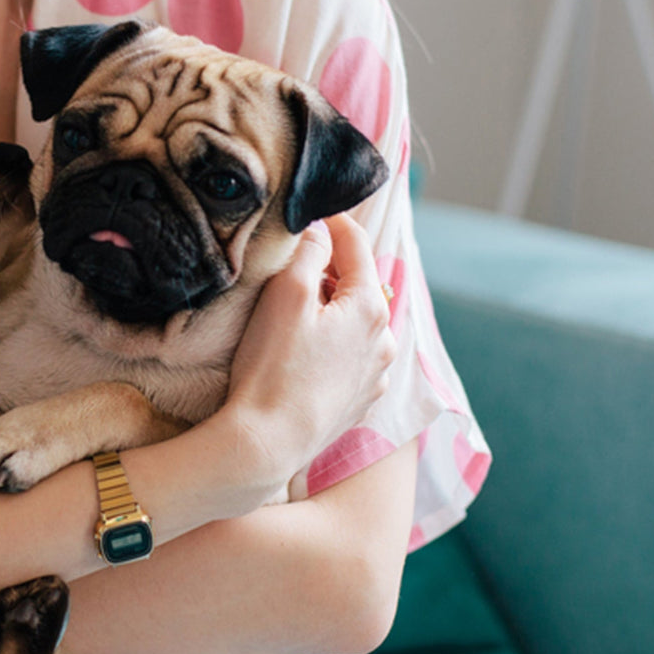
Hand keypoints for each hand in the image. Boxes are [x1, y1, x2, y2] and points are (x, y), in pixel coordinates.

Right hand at [212, 214, 394, 499]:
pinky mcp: (359, 402)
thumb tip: (321, 231)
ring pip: (358, 325)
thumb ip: (309, 253)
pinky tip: (307, 352)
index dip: (334, 222)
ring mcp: (375, 375)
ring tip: (299, 312)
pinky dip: (335, 345)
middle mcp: (384, 340)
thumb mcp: (286, 294)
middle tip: (295, 264)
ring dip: (335, 311)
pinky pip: (352, 359)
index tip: (313, 211)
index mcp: (370, 308)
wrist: (268, 442)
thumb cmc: (273, 366)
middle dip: (332, 270)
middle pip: (360, 287)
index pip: (357, 246)